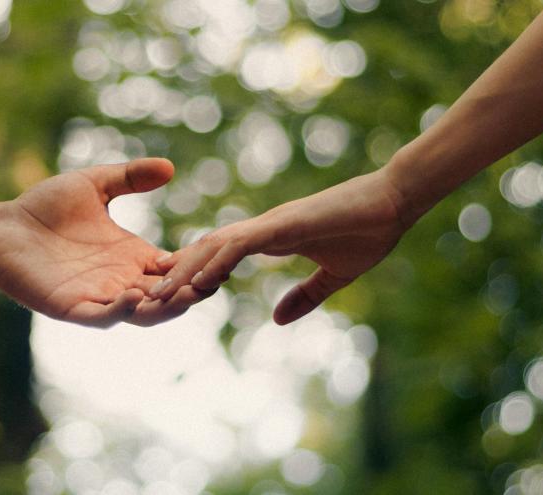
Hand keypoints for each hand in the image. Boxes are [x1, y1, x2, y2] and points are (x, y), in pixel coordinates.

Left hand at [0, 158, 208, 327]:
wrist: (1, 227)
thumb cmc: (43, 208)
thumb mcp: (94, 185)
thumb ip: (130, 177)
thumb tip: (169, 167)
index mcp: (131, 257)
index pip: (175, 269)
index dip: (198, 266)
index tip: (223, 256)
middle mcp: (121, 280)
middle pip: (168, 296)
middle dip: (191, 292)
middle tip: (214, 281)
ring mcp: (98, 297)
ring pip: (143, 314)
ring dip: (166, 308)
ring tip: (185, 294)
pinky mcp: (72, 307)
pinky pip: (103, 317)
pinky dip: (121, 312)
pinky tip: (132, 295)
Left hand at [151, 170, 408, 323]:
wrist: (395, 201)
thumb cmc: (368, 232)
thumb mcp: (334, 276)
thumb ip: (305, 296)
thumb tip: (278, 319)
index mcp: (269, 238)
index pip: (221, 255)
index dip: (194, 273)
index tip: (172, 294)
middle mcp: (261, 229)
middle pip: (207, 250)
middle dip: (177, 274)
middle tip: (147, 296)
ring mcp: (270, 225)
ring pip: (215, 246)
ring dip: (186, 270)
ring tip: (158, 293)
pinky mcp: (283, 225)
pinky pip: (241, 245)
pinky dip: (218, 262)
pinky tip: (199, 282)